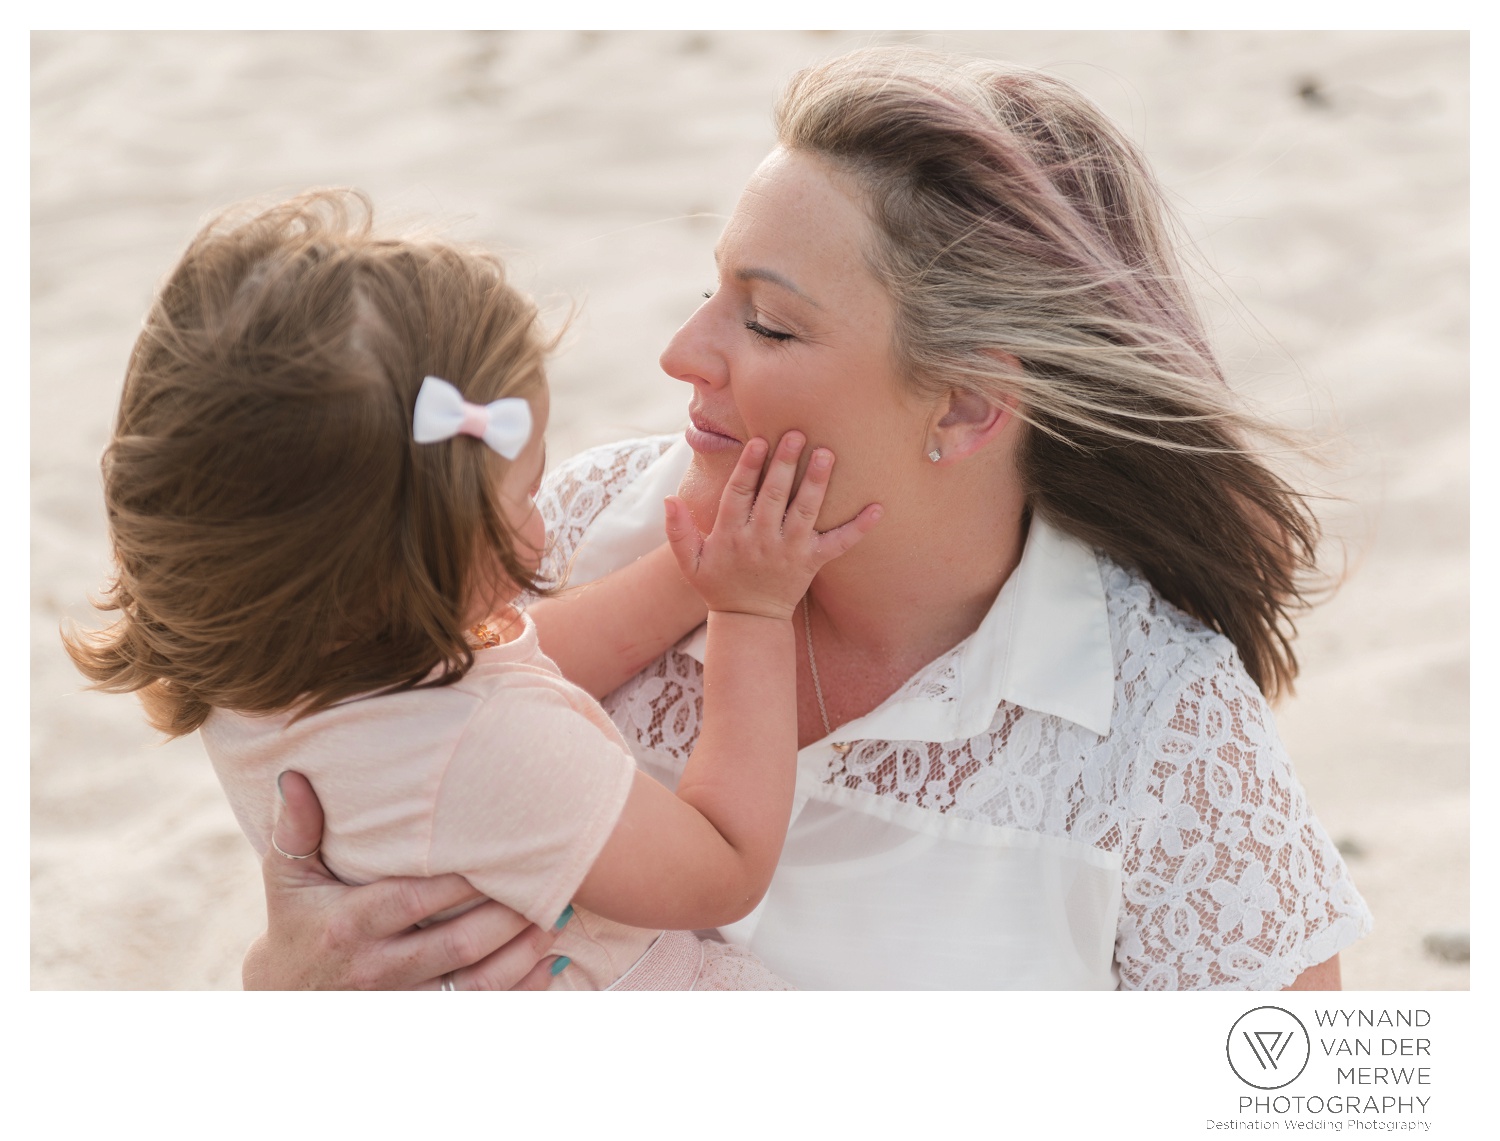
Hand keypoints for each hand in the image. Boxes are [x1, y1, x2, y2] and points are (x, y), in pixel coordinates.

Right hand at [244, 771, 564, 989]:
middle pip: (456, 943)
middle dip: (506, 914)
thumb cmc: (298, 924)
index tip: (502, 850)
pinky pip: (479, 1010)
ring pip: (475, 983)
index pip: (413, 900)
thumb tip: (294, 774)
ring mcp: (401, 1001)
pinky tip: (548, 962)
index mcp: (349, 926)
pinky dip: (519, 990)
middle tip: (550, 881)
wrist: (287, 1001)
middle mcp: (377, 970)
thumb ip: (297, 828)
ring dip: (522, 953)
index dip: (461, 880)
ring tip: (557, 917)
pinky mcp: (421, 1021)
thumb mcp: (288, 879)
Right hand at [663, 431, 880, 620]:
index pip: (740, 494)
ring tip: (827, 454)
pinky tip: (877, 507)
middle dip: (785, 465)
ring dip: (816, 483)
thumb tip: (668, 499)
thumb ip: (678, 531)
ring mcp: (790, 551)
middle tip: (797, 433)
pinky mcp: (813, 562)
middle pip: (774, 496)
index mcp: (732, 535)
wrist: (750, 621)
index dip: (748, 467)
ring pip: (805, 512)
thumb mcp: (690, 562)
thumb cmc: (719, 583)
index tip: (758, 441)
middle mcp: (762, 540)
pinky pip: (839, 544)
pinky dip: (859, 527)